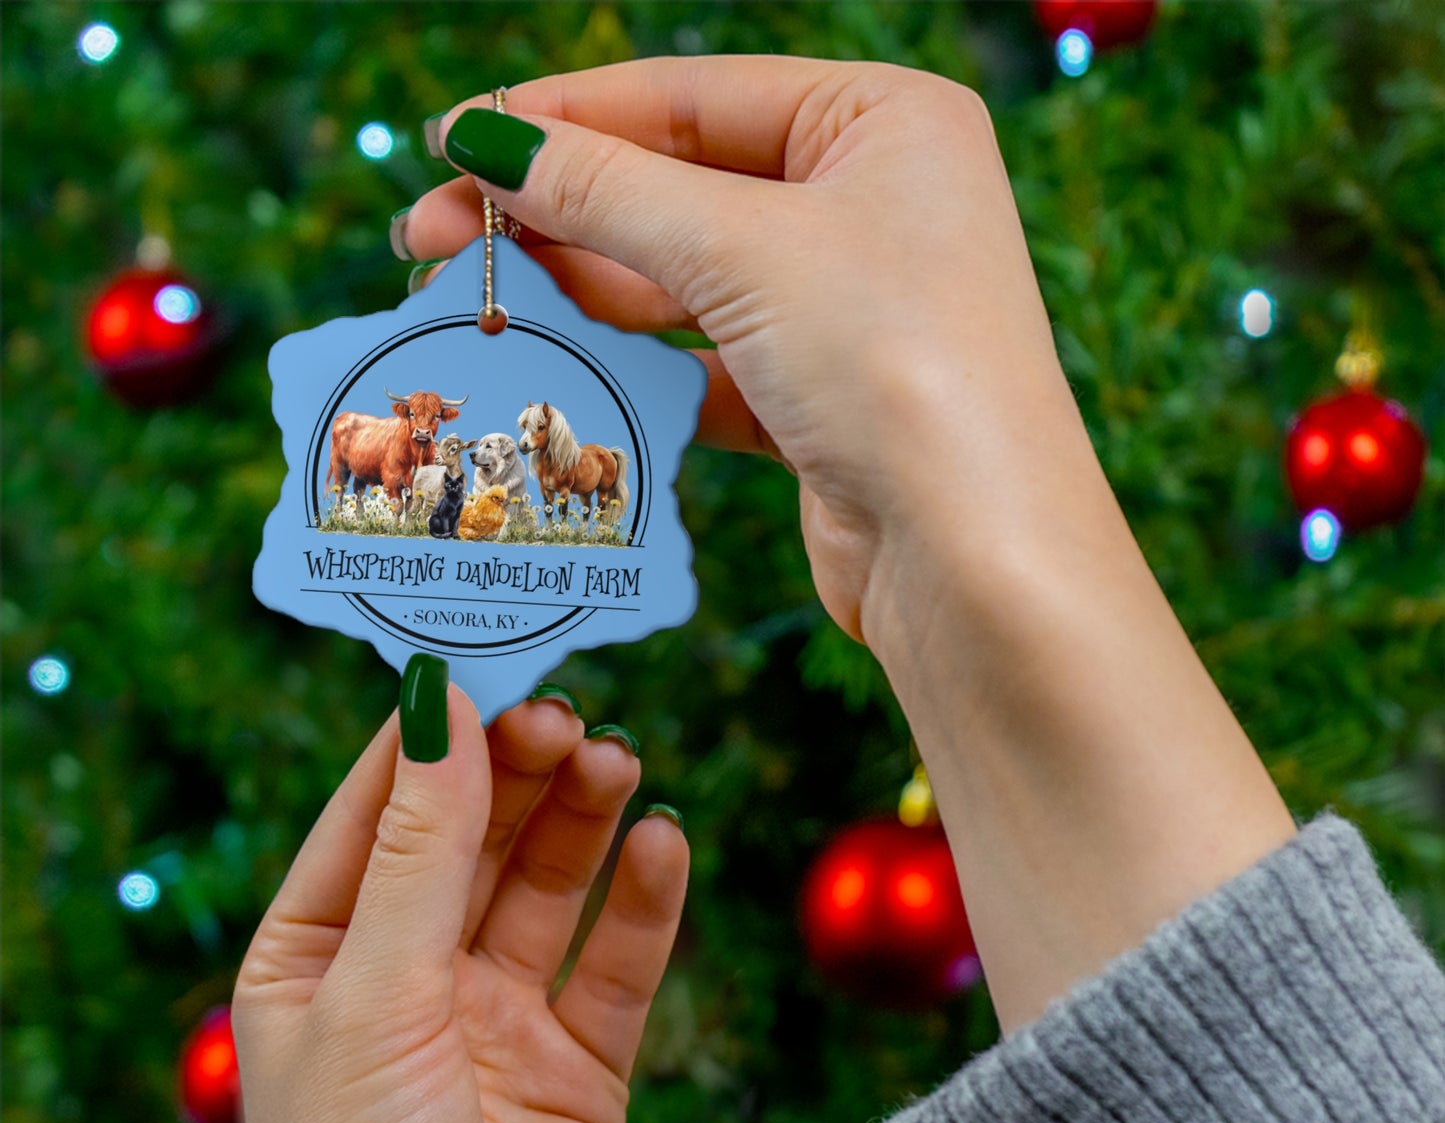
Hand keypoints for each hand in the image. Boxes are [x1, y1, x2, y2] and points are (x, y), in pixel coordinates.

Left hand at [233, 685, 686, 1122]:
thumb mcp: (376, 1000)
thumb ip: (420, 852)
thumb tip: (440, 707)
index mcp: (319, 959)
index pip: (376, 811)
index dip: (430, 735)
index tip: (485, 657)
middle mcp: (408, 980)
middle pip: (473, 838)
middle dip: (519, 771)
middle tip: (571, 712)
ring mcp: (497, 1022)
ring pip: (549, 887)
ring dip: (584, 820)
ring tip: (620, 761)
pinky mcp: (579, 1067)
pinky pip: (617, 963)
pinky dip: (643, 902)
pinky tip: (664, 844)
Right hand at [403, 57, 1082, 641]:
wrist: (973, 560)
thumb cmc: (896, 368)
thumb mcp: (743, 250)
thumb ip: (608, 191)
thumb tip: (487, 141)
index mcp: (883, 121)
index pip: (689, 97)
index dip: (560, 118)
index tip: (451, 142)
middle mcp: (871, 204)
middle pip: (678, 187)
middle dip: (556, 211)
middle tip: (429, 236)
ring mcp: (846, 307)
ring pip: (685, 279)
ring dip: (584, 289)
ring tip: (480, 298)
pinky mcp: (820, 400)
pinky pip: (706, 361)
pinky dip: (638, 366)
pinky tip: (564, 365)